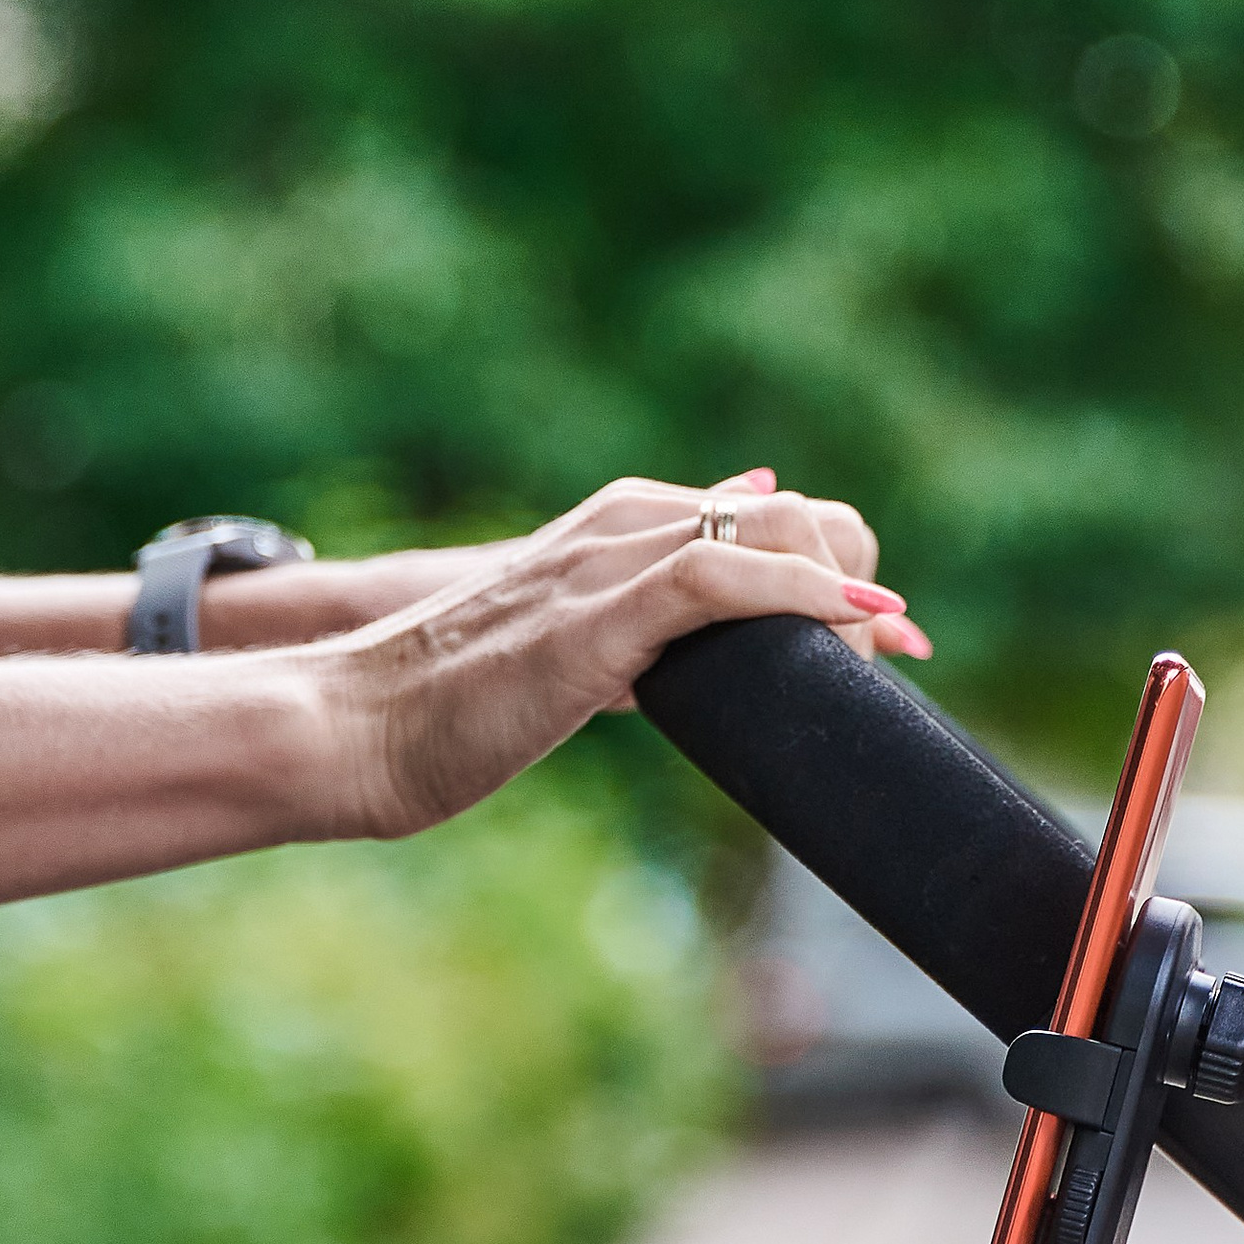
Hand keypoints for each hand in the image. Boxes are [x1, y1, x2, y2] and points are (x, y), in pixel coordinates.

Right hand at [324, 468, 930, 840]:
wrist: (354, 728)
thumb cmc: (454, 705)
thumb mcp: (573, 646)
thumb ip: (647, 618)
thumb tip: (725, 607)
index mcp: (618, 525)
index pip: (774, 516)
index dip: (844, 572)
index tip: (889, 641)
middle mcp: (621, 524)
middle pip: (799, 515)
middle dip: (860, 583)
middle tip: (886, 662)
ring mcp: (606, 562)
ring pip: (774, 532)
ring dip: (845, 597)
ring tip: (871, 665)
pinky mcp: (595, 614)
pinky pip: (721, 575)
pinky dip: (802, 598)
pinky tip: (847, 633)